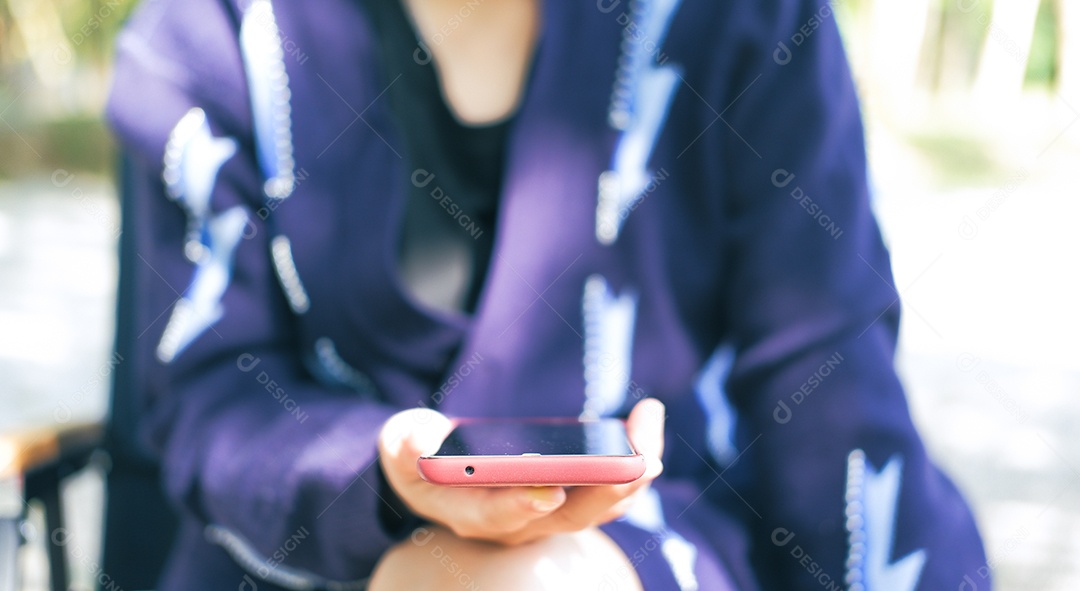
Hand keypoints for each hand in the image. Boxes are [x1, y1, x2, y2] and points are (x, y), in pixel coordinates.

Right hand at [377, 398, 664, 544]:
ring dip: (628, 475)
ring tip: (649, 429)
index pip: (497, 517)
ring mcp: (543, 516)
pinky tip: (644, 427)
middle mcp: (513, 524)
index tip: (549, 490)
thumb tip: (415, 442)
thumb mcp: (402, 443)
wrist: (435, 472)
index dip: (522, 506)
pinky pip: (605, 492)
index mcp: (469, 513)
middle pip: (565, 516)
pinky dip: (628, 463)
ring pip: (595, 507)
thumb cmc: (419, 455)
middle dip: (605, 488)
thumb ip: (407, 444)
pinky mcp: (565, 501)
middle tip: (638, 458)